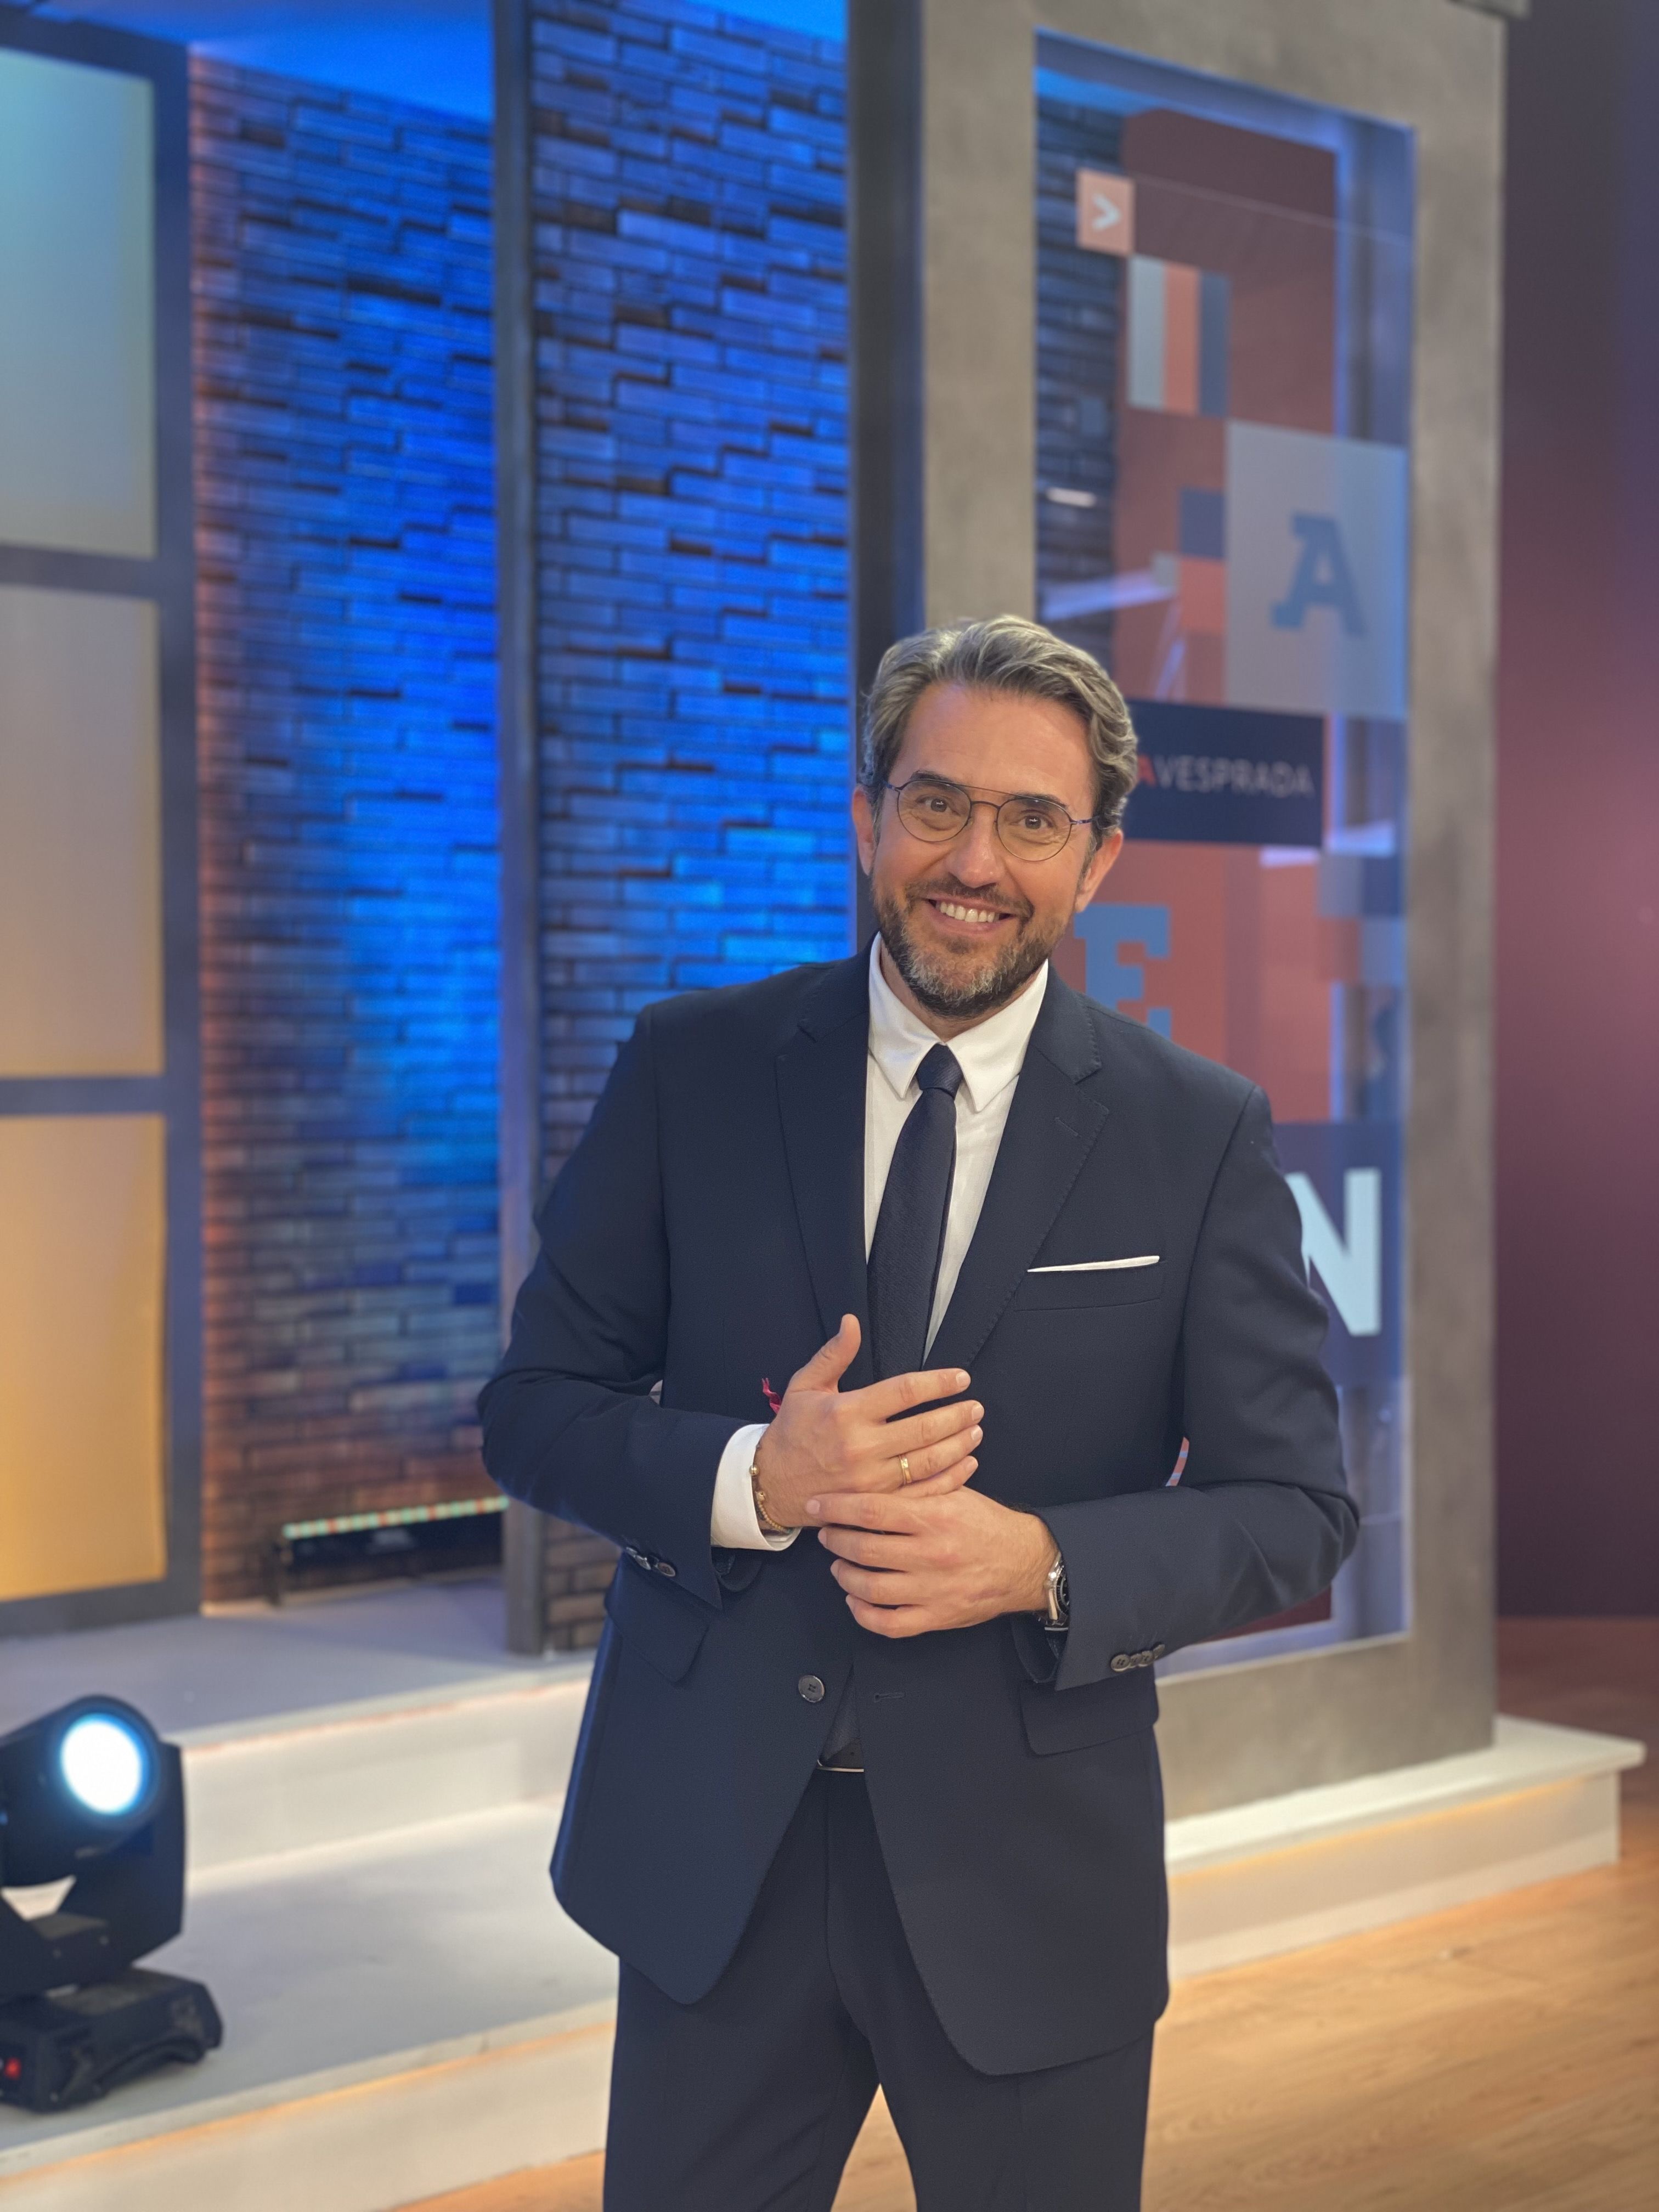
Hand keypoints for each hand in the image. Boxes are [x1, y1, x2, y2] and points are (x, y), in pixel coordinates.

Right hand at [750, 1315, 981, 1529]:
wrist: (771, 1483)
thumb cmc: (791, 1430)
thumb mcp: (804, 1386)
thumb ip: (833, 1355)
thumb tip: (852, 1321)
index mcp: (847, 1412)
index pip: (903, 1392)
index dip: (937, 1383)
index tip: (961, 1378)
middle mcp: (861, 1446)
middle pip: (923, 1428)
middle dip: (956, 1415)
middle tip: (976, 1406)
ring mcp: (870, 1479)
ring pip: (927, 1461)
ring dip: (958, 1445)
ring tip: (976, 1430)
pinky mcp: (875, 1503)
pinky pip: (921, 1492)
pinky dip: (949, 1479)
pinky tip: (965, 1464)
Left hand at [810, 1486, 1058, 1636]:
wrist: (1026, 1562)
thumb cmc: (986, 1523)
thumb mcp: (955, 1492)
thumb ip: (915, 1486)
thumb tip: (870, 1474)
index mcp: (935, 1517)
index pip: (871, 1511)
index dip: (836, 1508)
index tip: (816, 1504)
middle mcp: (932, 1555)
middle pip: (864, 1550)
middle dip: (836, 1541)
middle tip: (826, 1533)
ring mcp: (933, 1591)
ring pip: (870, 1589)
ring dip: (845, 1576)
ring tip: (838, 1564)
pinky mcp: (938, 1618)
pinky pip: (889, 1624)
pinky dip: (863, 1613)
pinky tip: (855, 1598)